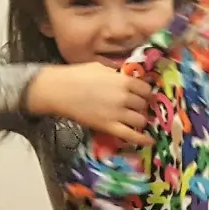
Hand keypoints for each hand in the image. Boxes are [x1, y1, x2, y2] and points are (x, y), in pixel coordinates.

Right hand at [25, 63, 153, 147]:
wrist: (59, 90)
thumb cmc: (77, 75)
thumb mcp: (101, 68)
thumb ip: (117, 74)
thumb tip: (127, 78)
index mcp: (123, 80)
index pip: (146, 88)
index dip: (145, 92)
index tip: (142, 94)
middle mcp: (124, 97)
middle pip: (143, 105)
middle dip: (141, 106)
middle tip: (135, 107)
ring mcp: (118, 113)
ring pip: (140, 120)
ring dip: (140, 120)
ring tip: (135, 120)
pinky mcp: (109, 127)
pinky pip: (131, 135)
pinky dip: (142, 139)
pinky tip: (149, 141)